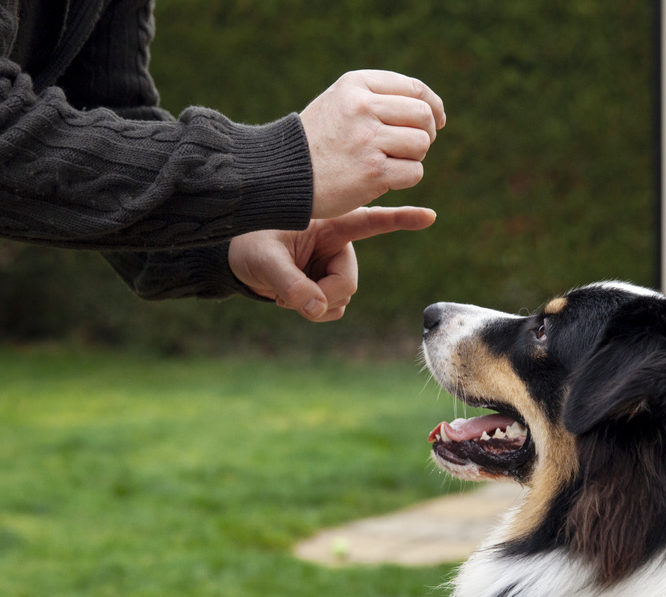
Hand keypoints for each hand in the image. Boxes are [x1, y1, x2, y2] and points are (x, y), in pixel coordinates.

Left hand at [228, 206, 436, 321]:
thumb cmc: (247, 244)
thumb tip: (317, 309)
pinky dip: (313, 311)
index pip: (371, 221)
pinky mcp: (325, 284)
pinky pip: (332, 308)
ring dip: (315, 304)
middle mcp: (336, 244)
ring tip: (284, 292)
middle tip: (290, 298)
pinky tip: (290, 299)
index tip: (430, 216)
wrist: (234, 260)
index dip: (401, 219)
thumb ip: (289, 284)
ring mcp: (332, 266)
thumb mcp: (263, 260)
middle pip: (348, 282)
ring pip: (342, 299)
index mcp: (329, 223)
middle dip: (323, 296)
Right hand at [300, 71, 445, 219]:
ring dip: (414, 158)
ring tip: (391, 163)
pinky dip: (406, 179)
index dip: (433, 106)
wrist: (282, 173)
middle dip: (427, 133)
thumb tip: (431, 109)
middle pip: (423, 115)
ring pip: (421, 144)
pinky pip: (414, 172)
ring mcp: (367, 139)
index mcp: (356, 84)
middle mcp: (362, 107)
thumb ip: (378, 98)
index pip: (414, 89)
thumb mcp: (340, 102)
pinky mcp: (372, 172)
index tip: (437, 121)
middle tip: (414, 147)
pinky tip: (384, 179)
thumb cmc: (317, 141)